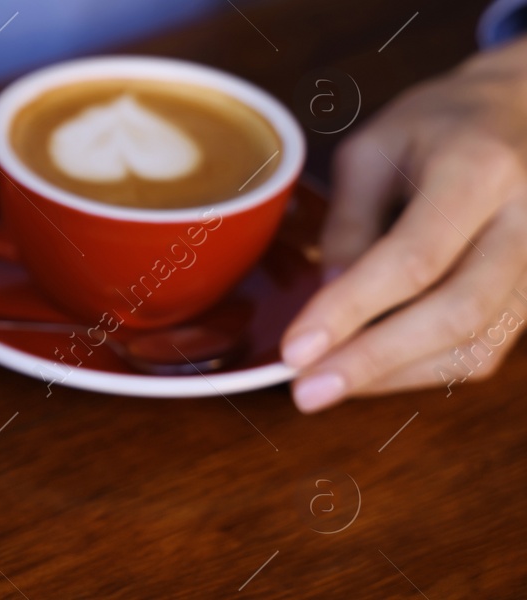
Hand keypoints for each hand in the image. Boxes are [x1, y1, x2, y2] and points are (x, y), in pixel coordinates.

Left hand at [282, 37, 526, 411]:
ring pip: (477, 344)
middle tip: (306, 391)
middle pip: (456, 313)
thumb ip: (350, 222)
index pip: (414, 259)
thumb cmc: (442, 123)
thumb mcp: (373, 149)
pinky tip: (374, 368)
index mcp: (481, 170)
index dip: (350, 311)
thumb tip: (329, 298)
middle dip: (373, 362)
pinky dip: (425, 368)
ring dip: (396, 375)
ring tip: (329, 384)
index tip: (295, 350)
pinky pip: (487, 348)